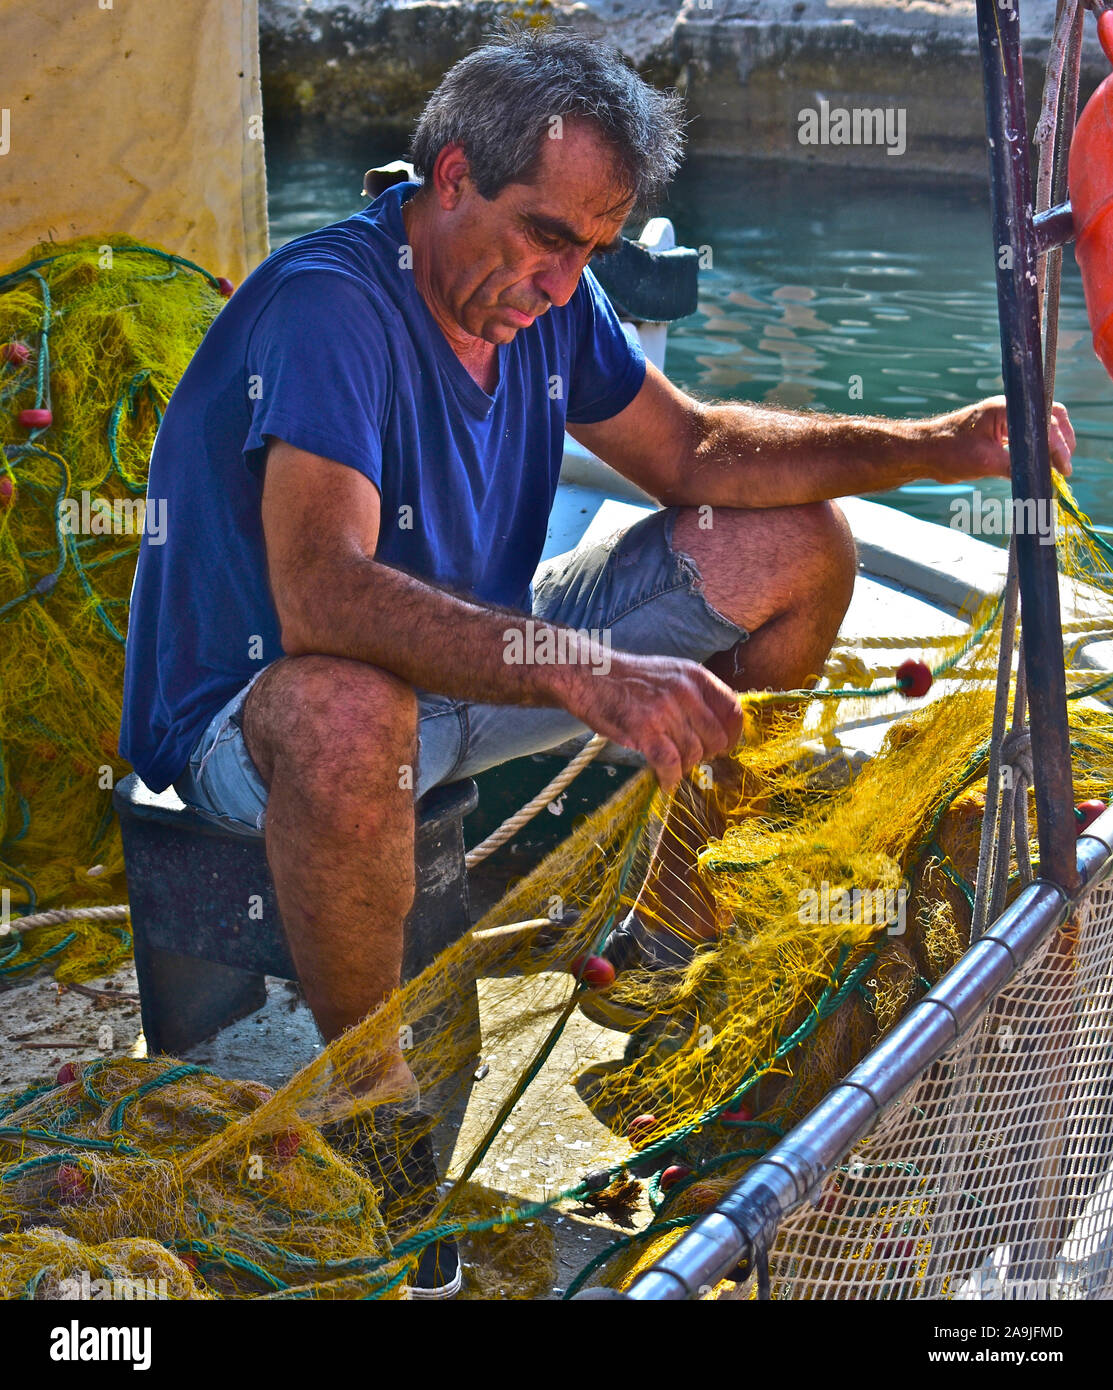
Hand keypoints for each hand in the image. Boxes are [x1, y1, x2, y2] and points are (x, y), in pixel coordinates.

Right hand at [557, 652, 746, 792]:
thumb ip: (695, 696)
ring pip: (693, 754)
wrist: (586, 673)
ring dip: (684, 768)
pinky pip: (670, 763)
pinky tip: (665, 782)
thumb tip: (717, 729)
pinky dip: (670, 778)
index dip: (732, 735)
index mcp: (695, 676)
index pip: (732, 710)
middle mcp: (685, 691)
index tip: (723, 748)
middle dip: (706, 755)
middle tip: (689, 758)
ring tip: (670, 767)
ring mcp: (665, 709)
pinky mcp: (645, 729)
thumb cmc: (627, 679)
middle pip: (716, 738)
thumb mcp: (670, 674)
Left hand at [921, 395, 1074, 482]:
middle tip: (1064, 467)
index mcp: (1006, 408)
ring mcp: (1004, 418)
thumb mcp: (984, 462)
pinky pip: (1025, 435)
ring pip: (1039, 425)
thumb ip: (1014, 466)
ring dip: (1051, 444)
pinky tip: (1041, 464)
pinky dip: (1037, 448)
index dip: (1058, 446)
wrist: (922, 452)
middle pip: (1049, 417)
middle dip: (1061, 441)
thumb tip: (1039, 477)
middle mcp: (1008, 408)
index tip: (1063, 468)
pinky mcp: (998, 430)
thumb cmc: (948, 452)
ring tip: (1057, 466)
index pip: (1044, 422)